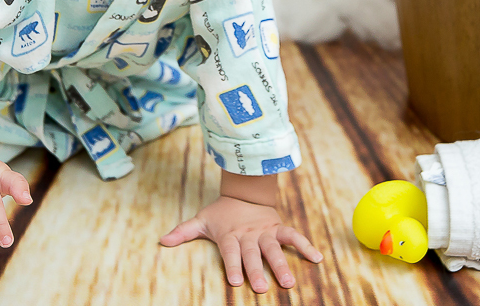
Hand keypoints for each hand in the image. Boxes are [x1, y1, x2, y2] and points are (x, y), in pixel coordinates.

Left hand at [159, 195, 322, 292]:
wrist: (244, 191)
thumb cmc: (221, 212)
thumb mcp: (201, 219)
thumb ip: (183, 232)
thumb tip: (162, 240)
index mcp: (230, 235)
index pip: (231, 252)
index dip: (233, 265)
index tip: (235, 281)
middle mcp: (248, 234)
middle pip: (253, 254)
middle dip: (258, 270)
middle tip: (262, 288)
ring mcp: (265, 231)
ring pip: (274, 248)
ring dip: (282, 264)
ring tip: (288, 282)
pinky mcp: (278, 228)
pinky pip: (294, 236)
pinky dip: (305, 246)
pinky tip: (317, 259)